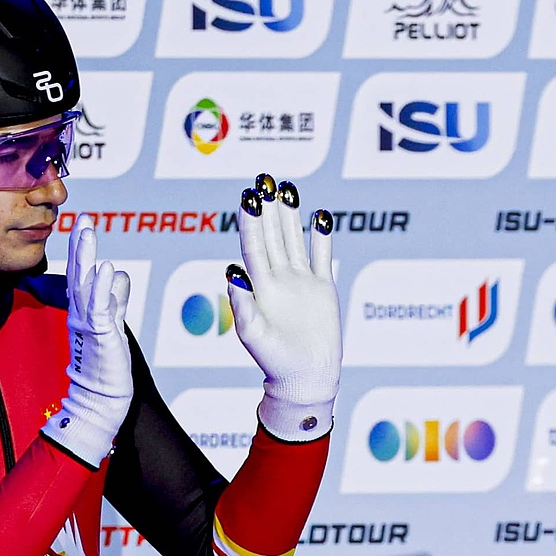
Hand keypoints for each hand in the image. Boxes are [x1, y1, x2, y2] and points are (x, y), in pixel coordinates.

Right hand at [40, 221, 132, 465]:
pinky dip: (102, 287)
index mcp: (84, 311)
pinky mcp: (100, 335)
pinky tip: (104, 268)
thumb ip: (116, 300)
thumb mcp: (113, 325)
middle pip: (79, 273)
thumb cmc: (105, 366)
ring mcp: (88, 324)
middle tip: (81, 219)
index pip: (81, 274)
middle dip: (80, 245)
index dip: (81, 250)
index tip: (82, 225)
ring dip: (86, 257)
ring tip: (88, 231)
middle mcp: (81, 314)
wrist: (99, 401)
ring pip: (85, 284)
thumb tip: (119, 274)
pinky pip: (99, 307)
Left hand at [228, 173, 340, 440]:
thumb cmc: (273, 360)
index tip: (248, 197)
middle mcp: (279, 278)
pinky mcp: (322, 288)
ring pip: (295, 239)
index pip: (254, 246)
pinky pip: (322, 256)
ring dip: (291, 215)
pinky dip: (322, 237)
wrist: (304, 377)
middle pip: (272, 235)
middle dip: (268, 208)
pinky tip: (320, 216)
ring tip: (287, 188)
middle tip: (264, 178)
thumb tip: (233, 272)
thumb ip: (243, 305)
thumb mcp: (252, 335)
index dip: (250, 222)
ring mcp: (301, 281)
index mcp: (260, 286)